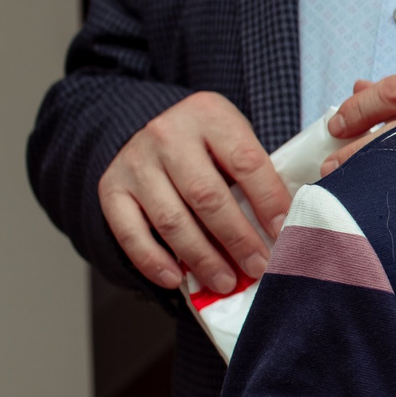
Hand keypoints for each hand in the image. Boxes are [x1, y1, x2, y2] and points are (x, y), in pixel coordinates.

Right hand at [98, 90, 289, 293]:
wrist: (151, 132)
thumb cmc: (208, 146)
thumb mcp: (234, 141)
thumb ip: (257, 175)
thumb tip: (284, 231)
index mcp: (209, 115)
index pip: (246, 161)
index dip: (268, 201)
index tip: (284, 234)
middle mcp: (168, 134)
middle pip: (206, 195)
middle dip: (236, 238)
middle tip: (258, 267)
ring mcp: (135, 161)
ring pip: (171, 219)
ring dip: (201, 257)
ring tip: (225, 281)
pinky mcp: (111, 187)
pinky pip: (130, 232)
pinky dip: (153, 261)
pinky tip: (176, 279)